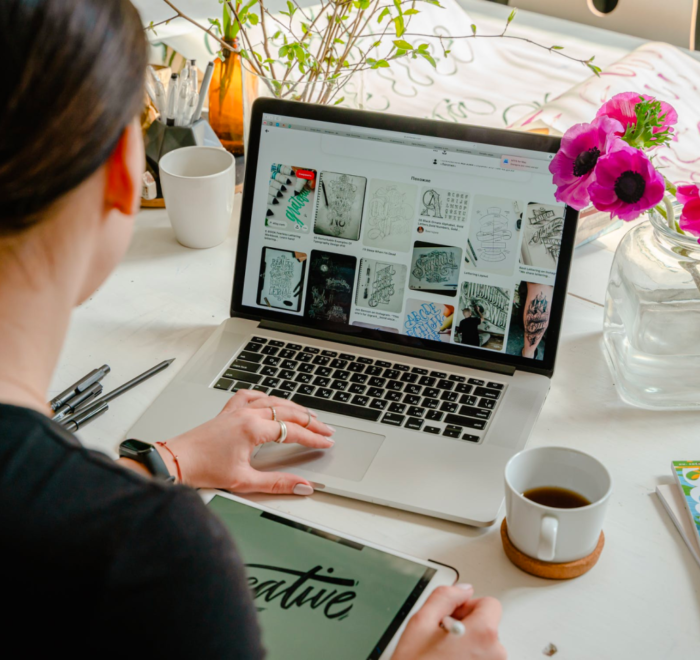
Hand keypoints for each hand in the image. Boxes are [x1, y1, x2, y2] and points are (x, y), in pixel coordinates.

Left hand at [158, 390, 334, 494]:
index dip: (313, 437)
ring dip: (294, 407)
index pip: (293, 431)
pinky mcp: (227, 412)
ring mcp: (236, 411)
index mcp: (253, 429)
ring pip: (273, 401)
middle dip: (311, 421)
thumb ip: (277, 483)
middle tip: (326, 429)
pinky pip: (251, 396)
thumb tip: (301, 485)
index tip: (326, 442)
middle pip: (288, 412)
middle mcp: (246, 415)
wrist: (176, 461)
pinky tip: (271, 400)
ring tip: (308, 415)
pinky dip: (266, 396)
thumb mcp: (244, 481)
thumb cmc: (204, 469)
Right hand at [392, 585, 505, 659]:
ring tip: (443, 657)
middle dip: (467, 628)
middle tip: (442, 639)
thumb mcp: (420, 622)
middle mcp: (496, 655)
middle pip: (488, 627)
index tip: (452, 616)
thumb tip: (462, 589)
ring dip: (468, 648)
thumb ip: (444, 597)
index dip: (468, 606)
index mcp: (483, 634)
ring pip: (485, 649)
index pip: (490, 604)